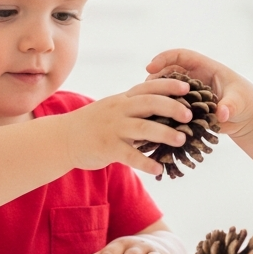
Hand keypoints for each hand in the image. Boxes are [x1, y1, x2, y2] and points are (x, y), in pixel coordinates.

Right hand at [60, 79, 194, 177]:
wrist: (62, 138)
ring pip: (142, 128)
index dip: (168, 85)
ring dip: (164, 134)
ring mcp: (113, 129)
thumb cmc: (93, 124)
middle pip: (149, 104)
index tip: (187, 87)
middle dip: (171, 107)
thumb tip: (164, 109)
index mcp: (122, 100)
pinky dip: (146, 163)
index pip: (148, 87)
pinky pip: (130, 156)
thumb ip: (134, 108)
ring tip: (181, 139)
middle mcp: (118, 111)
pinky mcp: (107, 148)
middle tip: (189, 114)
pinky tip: (158, 168)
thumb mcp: (113, 109)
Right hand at [145, 49, 252, 136]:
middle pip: (167, 72)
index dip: (164, 58)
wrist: (248, 117)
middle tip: (142, 92)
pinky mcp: (187, 108)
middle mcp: (193, 78)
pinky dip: (160, 111)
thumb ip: (230, 106)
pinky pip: (170, 106)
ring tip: (143, 108)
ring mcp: (188, 93)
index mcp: (205, 68)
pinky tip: (150, 121)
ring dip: (154, 96)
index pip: (181, 55)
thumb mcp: (240, 102)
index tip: (150, 68)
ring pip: (165, 89)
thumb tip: (222, 114)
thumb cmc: (246, 102)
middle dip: (154, 80)